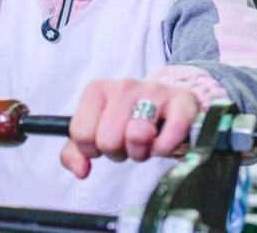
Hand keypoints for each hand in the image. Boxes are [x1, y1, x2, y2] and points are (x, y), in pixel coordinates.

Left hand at [59, 79, 198, 178]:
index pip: (81, 134)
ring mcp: (153, 91)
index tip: (103, 142)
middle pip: (108, 140)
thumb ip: (75, 153)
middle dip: (119, 151)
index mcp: (97, 90)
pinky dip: (165, 149)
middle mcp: (123, 86)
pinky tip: (163, 143)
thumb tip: (80, 170)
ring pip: (137, 136)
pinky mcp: (182, 102)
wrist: (169, 104)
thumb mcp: (96, 131)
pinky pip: (169, 136)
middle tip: (128, 143)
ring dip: (141, 151)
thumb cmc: (127, 120)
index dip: (93, 149)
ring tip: (146, 142)